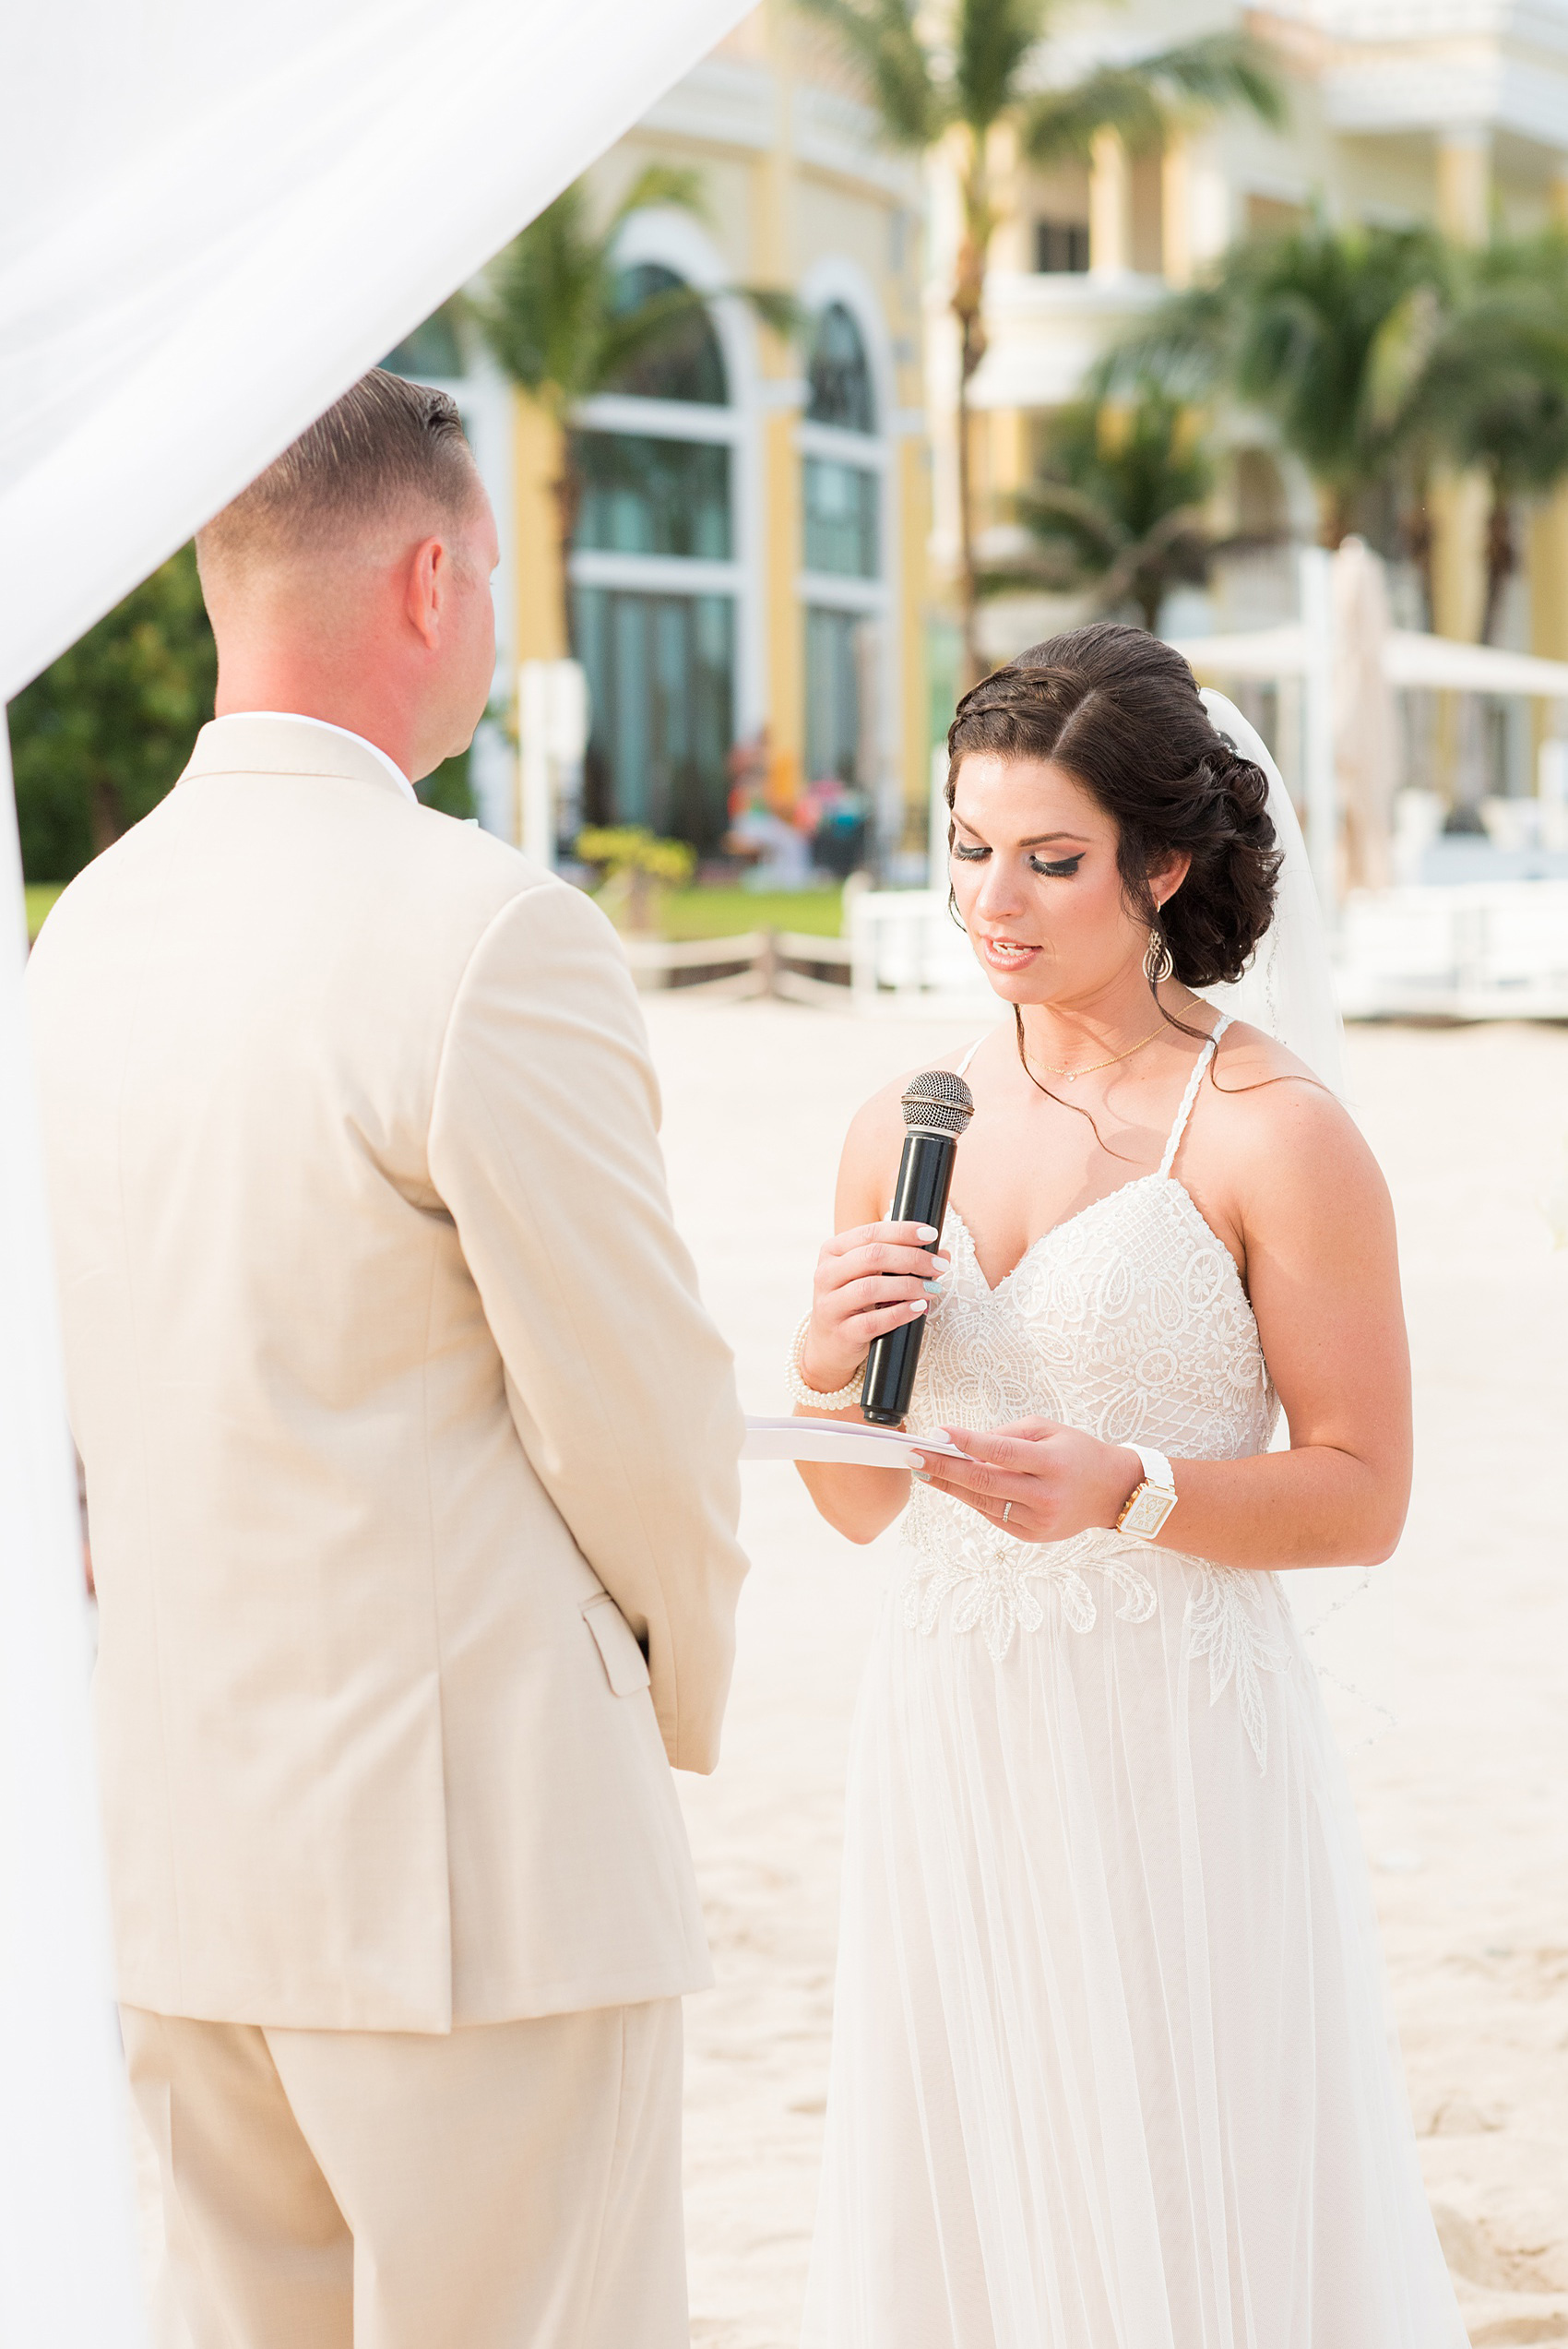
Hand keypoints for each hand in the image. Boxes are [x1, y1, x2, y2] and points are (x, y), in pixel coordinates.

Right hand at [802, 1220, 949, 1396]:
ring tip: (932, 1288)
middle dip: (912, 1258)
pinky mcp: (841, 1333)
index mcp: (832, 1251)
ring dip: (908, 1286)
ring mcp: (830, 1305)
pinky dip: (900, 1313)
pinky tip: (919, 1307)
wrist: (830, 1345)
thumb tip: (943, 1254)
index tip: (931, 1235)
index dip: (903, 1231)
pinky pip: (873, 1321)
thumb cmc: (855, 1302)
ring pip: (871, 1288)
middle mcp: (826, 1275)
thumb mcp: (870, 1275)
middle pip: (872, 1257)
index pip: (870, 1233)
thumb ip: (900, 1260)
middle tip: (939, 1265)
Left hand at [912, 1419, 1142, 1544]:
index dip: (966, 1442)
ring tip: (925, 1470)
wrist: (1111, 1492)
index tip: (937, 1433)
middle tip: (914, 1456)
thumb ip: (1007, 1435)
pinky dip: (974, 1499)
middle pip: (984, 1481)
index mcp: (1052, 1462)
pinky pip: (994, 1515)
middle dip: (944, 1468)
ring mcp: (1039, 1520)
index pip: (1001, 1451)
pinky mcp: (1032, 1536)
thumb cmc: (1077, 1453)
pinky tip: (956, 1486)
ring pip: (983, 1502)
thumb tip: (966, 1444)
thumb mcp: (1049, 1430)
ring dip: (950, 1486)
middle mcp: (1046, 1495)